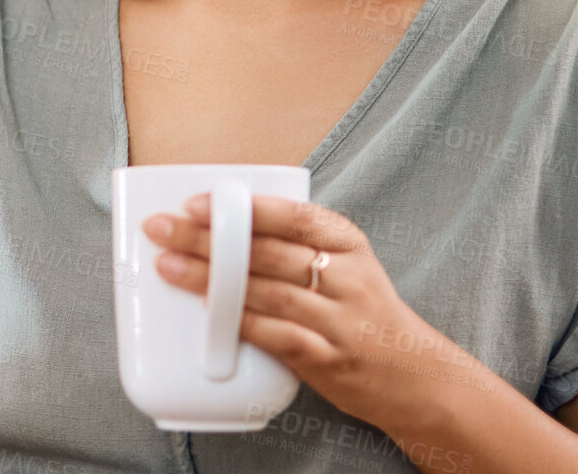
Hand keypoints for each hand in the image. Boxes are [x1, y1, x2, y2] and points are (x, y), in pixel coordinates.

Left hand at [143, 194, 478, 432]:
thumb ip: (294, 247)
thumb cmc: (364, 313)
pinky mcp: (328, 359)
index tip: (195, 203)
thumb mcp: (344, 266)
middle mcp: (346, 277)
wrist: (414, 374)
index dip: (240, 207)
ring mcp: (339, 320)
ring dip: (211, 278)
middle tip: (162, 229)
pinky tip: (209, 311)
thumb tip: (219, 229)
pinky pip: (275, 335)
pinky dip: (239, 321)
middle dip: (208, 238)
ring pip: (265, 291)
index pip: (291, 215)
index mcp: (347, 243)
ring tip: (169, 266)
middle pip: (267, 251)